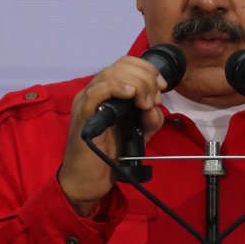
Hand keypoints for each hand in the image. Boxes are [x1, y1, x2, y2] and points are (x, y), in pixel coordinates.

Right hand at [59, 56, 167, 215]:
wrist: (90, 179)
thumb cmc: (110, 155)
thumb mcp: (139, 134)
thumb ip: (151, 119)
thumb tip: (156, 105)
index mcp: (107, 91)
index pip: (126, 63)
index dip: (148, 70)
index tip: (161, 88)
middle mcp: (95, 90)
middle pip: (122, 65)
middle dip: (146, 78)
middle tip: (154, 100)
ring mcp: (87, 101)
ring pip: (112, 74)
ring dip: (137, 85)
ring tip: (145, 103)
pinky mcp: (83, 114)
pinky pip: (97, 91)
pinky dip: (117, 88)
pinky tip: (131, 95)